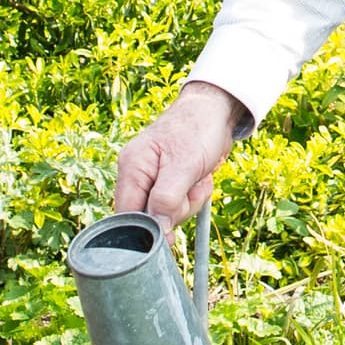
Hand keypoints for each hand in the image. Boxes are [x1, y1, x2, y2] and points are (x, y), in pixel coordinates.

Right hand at [114, 81, 244, 218]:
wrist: (217, 109)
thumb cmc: (198, 129)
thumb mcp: (184, 166)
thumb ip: (167, 199)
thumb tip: (157, 230)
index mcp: (132, 167)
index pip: (127, 214)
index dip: (147, 228)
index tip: (171, 234)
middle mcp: (136, 173)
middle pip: (147, 216)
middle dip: (175, 210)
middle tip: (192, 189)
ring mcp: (151, 177)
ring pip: (165, 211)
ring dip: (188, 203)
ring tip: (199, 180)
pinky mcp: (166, 180)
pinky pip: (176, 203)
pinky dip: (192, 197)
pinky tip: (200, 180)